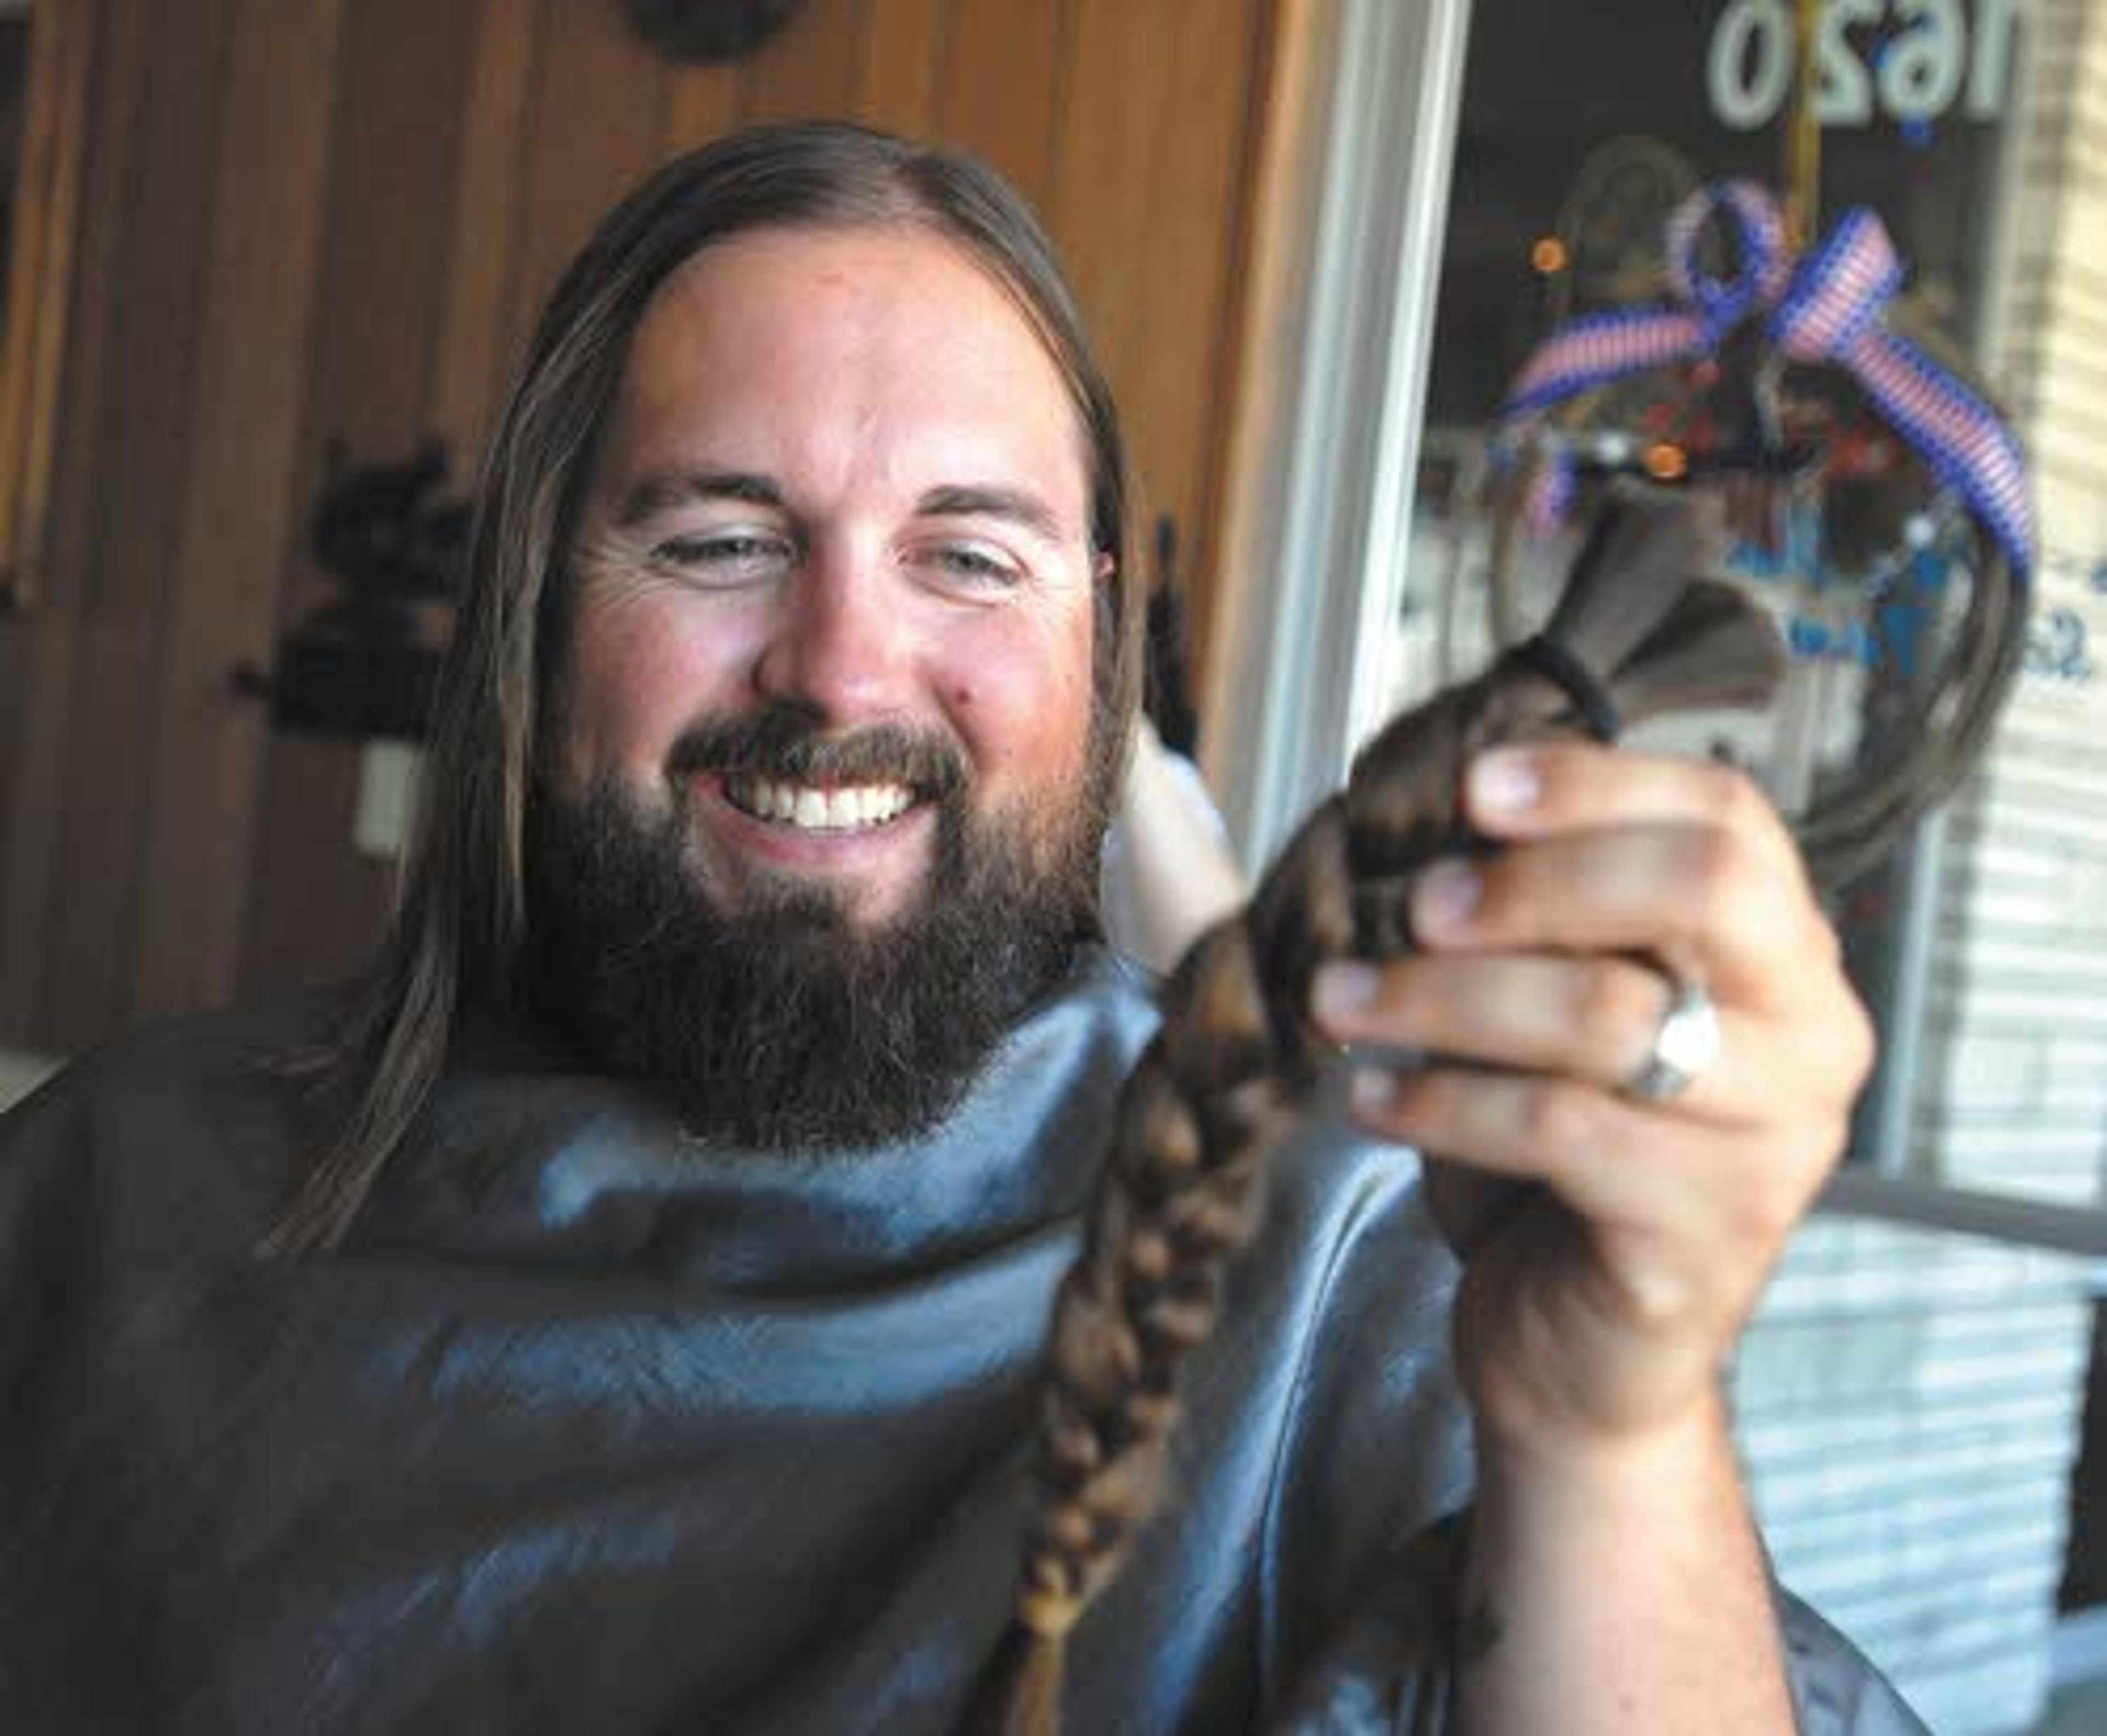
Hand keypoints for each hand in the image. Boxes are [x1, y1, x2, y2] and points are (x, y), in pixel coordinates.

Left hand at [1310, 741, 1873, 1460]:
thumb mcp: (1548, 1013)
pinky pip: (1559, 1127)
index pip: (1726, 814)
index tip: (1470, 786)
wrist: (1581, 1351)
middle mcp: (1813, 1032)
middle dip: (1536, 881)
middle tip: (1413, 906)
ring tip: (1340, 1001)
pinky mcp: (1713, 1227)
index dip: (1597, 781)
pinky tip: (1372, 1098)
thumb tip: (1433, 811)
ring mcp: (1779, 1134)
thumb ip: (1532, 920)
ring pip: (1605, 1013)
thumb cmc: (1559, 1163)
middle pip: (1699, 887)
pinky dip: (1443, 1101)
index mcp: (1785, 952)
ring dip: (1445, 996)